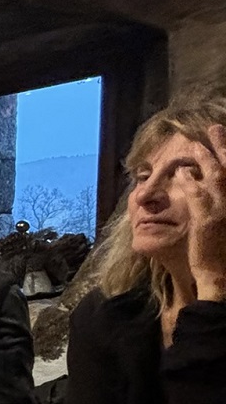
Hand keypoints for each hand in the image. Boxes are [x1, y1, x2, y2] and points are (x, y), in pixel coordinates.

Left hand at [178, 123, 225, 301]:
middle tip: (215, 128)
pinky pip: (196, 192)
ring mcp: (222, 209)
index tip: (225, 142)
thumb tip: (220, 195)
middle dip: (223, 145)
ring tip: (195, 145)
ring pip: (214, 175)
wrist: (223, 276)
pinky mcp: (206, 218)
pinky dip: (189, 180)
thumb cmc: (225, 254)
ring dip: (204, 157)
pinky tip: (182, 172)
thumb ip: (224, 206)